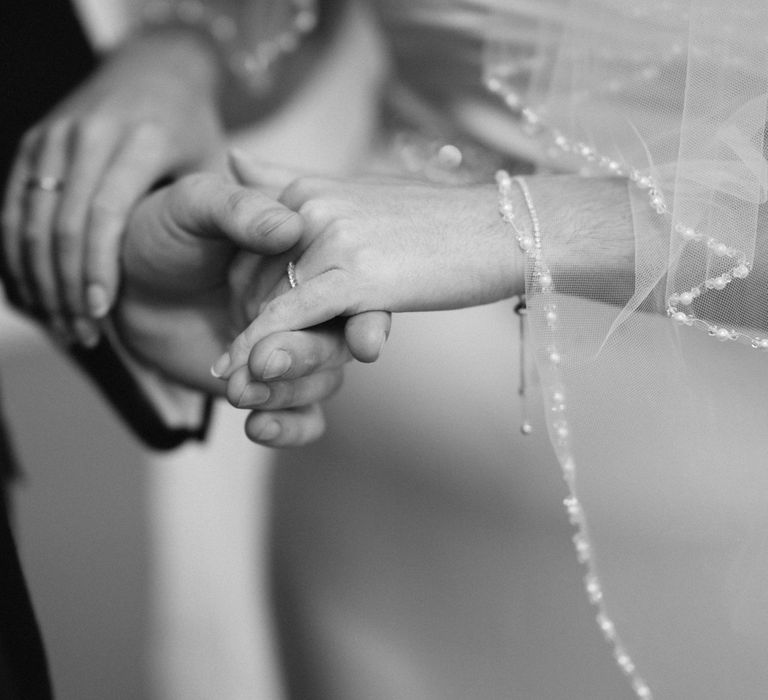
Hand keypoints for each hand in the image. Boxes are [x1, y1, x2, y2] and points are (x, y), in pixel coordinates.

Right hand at [1, 31, 223, 345]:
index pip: (105, 213)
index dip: (98, 266)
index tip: (101, 310)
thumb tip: (285, 239)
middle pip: (60, 222)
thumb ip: (235, 202)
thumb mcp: (218, 158)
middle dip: (65, 285)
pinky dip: (20, 254)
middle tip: (81, 331)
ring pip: (29, 218)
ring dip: (39, 277)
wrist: (154, 65)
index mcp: (141, 140)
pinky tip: (37, 293)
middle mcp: (90, 134)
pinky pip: (14, 206)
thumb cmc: (194, 126)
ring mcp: (56, 136)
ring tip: (63, 324)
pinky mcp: (36, 143)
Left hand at [118, 173, 388, 445]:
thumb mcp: (193, 206)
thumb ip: (238, 210)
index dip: (367, 318)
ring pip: (323, 382)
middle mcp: (308, 306)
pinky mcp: (271, 386)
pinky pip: (301, 417)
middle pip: (337, 343)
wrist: (122, 286)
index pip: (353, 290)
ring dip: (288, 392)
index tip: (365, 343)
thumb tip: (289, 226)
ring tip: (238, 390)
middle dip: (306, 357)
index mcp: (306, 258)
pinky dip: (289, 427)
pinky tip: (257, 427)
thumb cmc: (162, 234)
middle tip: (262, 361)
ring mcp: (291, 348)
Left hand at [211, 153, 522, 378]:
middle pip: (258, 278)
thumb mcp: (361, 190)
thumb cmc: (440, 219)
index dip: (244, 290)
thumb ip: (293, 180)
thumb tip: (234, 157)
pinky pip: (294, 315)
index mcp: (312, 190)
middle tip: (229, 366)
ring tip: (230, 380)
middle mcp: (313, 207)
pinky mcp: (356, 274)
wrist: (501, 229)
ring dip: (248, 343)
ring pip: (272, 300)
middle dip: (243, 323)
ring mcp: (334, 238)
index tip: (237, 323)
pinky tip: (246, 368)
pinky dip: (264, 343)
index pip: (256, 248)